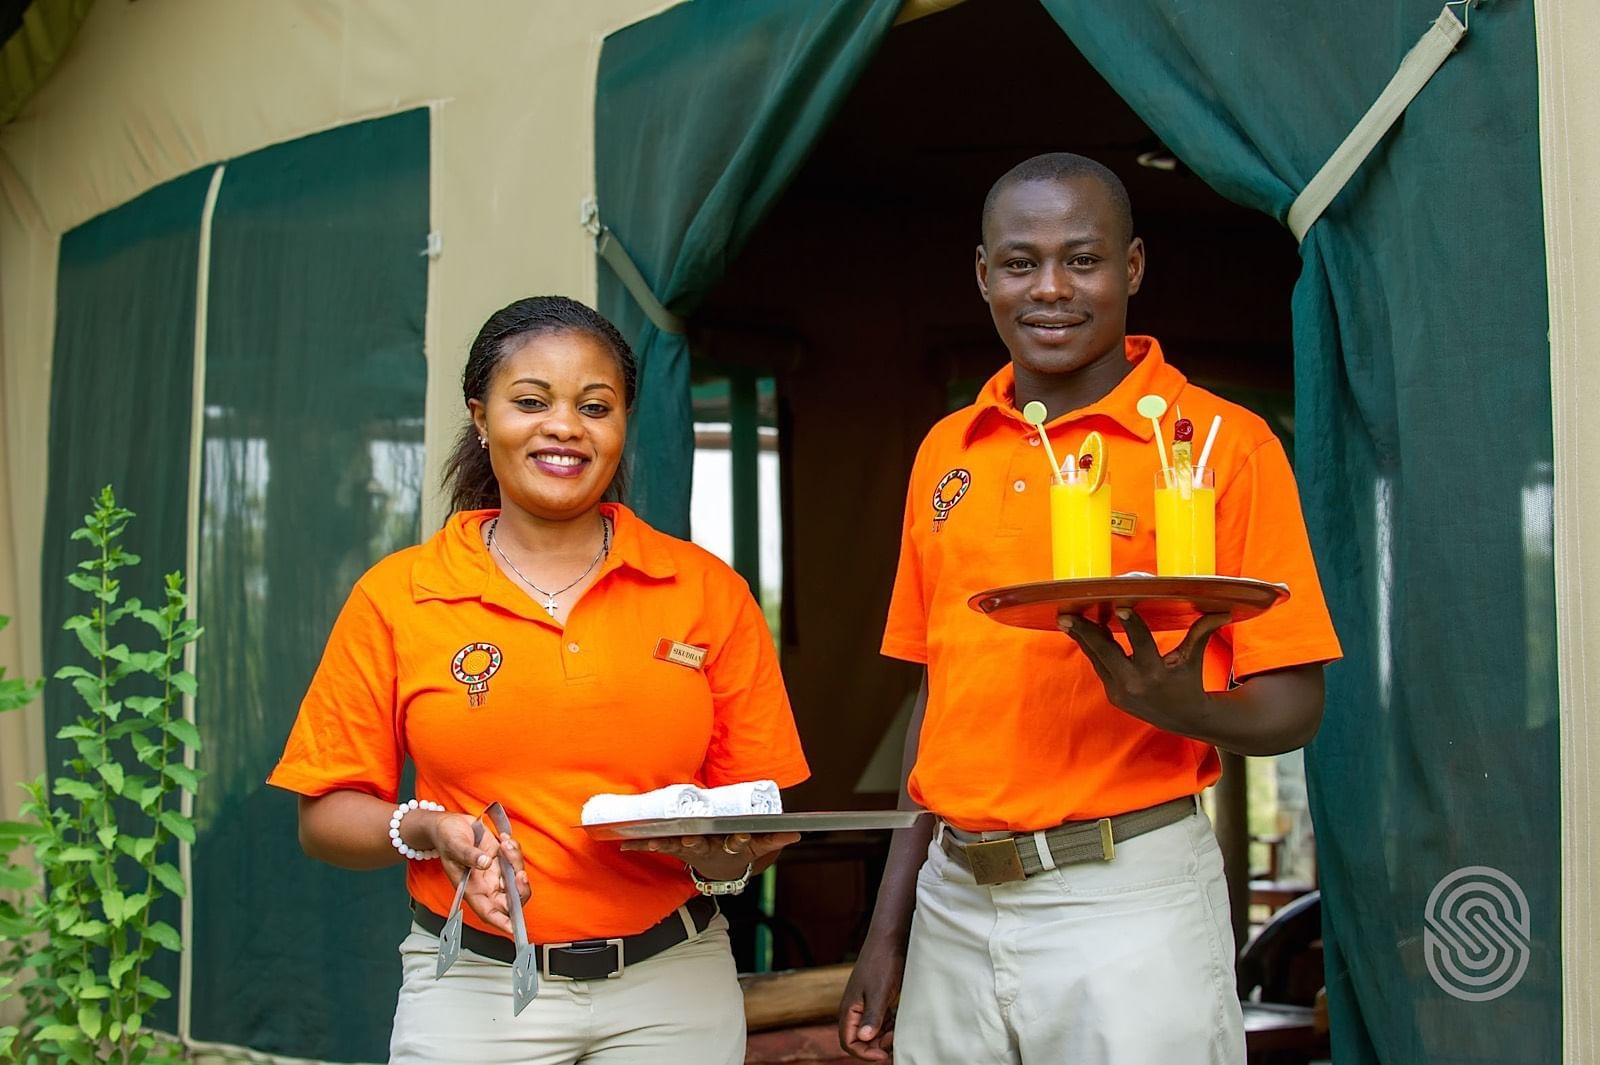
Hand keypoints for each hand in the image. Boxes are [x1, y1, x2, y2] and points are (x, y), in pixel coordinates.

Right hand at [432, 813, 530, 936]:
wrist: (449, 823)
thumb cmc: (446, 838)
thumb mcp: (454, 845)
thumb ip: (469, 855)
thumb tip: (485, 862)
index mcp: (471, 889)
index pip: (489, 912)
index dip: (502, 922)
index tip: (514, 929)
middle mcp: (486, 884)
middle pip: (511, 898)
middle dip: (520, 888)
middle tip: (519, 873)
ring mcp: (495, 872)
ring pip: (517, 877)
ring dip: (516, 861)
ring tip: (505, 844)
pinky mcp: (501, 858)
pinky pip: (516, 859)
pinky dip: (515, 849)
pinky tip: (504, 839)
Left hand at [619, 831, 799, 880]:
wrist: (719, 870)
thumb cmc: (737, 849)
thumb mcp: (757, 847)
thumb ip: (774, 838)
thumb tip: (797, 832)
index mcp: (728, 847)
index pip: (736, 844)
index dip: (737, 841)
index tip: (739, 837)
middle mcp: (708, 849)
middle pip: (702, 846)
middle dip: (696, 843)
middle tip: (691, 838)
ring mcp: (689, 849)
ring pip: (675, 846)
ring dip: (664, 844)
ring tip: (651, 841)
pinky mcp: (673, 847)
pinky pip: (656, 846)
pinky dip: (639, 846)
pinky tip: (624, 845)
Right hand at [838, 932, 904, 1060]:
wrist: (890, 939)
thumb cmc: (882, 963)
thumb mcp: (879, 992)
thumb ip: (872, 1017)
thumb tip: (864, 1039)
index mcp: (849, 1009)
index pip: (849, 1043)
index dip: (865, 1053)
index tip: (885, 1053)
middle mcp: (854, 1010)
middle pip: (860, 1041)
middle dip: (877, 1047)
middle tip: (896, 1041)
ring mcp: (865, 1005)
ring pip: (871, 1033)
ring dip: (884, 1038)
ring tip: (900, 1033)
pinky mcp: (876, 1000)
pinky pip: (880, 1023)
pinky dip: (889, 1028)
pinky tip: (900, 1023)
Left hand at [1058, 607, 1229, 738]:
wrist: (1184, 719)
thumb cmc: (1190, 681)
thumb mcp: (1194, 658)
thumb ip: (1202, 632)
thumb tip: (1224, 610)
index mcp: (1157, 673)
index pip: (1142, 644)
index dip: (1131, 625)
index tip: (1118, 606)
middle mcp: (1135, 684)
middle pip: (1106, 653)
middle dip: (1085, 633)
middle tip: (1067, 615)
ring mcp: (1120, 691)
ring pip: (1097, 658)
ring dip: (1082, 637)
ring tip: (1066, 618)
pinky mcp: (1113, 694)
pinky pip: (1098, 665)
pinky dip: (1090, 648)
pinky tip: (1079, 630)